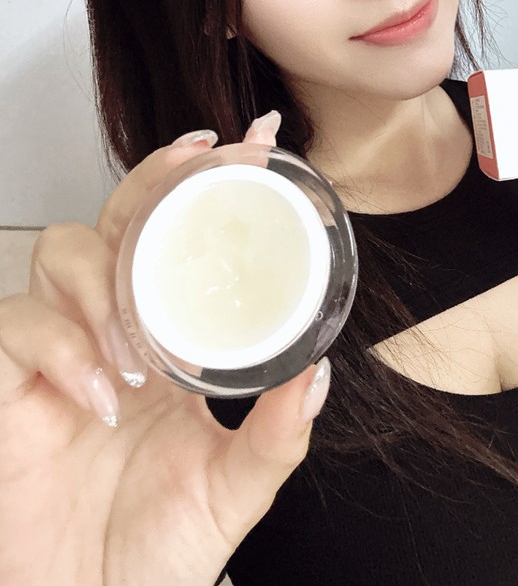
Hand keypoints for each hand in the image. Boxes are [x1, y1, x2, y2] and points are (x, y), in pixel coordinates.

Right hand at [0, 113, 329, 585]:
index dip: (205, 187)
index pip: (180, 241)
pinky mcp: (7, 386)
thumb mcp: (233, 493)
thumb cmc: (156, 558)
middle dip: (155, 182)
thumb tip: (319, 371)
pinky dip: (59, 344)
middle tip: (198, 164)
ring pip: (60, 253)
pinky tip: (98, 391)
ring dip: (106, 281)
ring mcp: (58, 354)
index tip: (252, 141)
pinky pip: (15, 326)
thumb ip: (276, 437)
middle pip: (117, 220)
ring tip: (139, 351)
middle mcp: (114, 333)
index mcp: (171, 344)